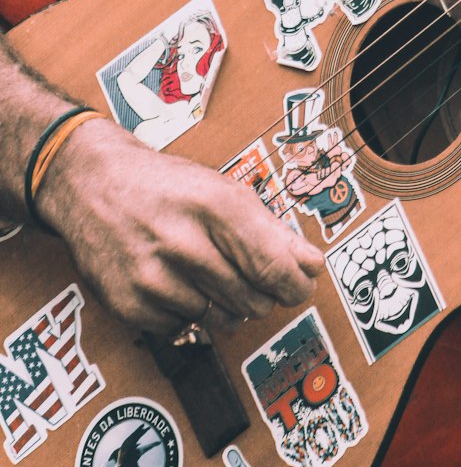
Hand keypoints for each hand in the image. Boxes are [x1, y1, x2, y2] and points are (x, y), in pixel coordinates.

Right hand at [36, 116, 324, 333]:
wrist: (93, 184)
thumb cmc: (166, 186)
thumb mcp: (222, 191)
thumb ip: (271, 231)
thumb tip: (313, 265)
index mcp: (216, 205)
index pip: (273, 266)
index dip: (295, 284)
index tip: (300, 286)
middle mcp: (184, 242)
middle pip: (252, 299)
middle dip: (260, 293)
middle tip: (247, 273)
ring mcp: (154, 277)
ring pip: (221, 319)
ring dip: (225, 304)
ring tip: (206, 271)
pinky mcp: (130, 304)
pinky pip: (184, 328)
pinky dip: (188, 312)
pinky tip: (175, 281)